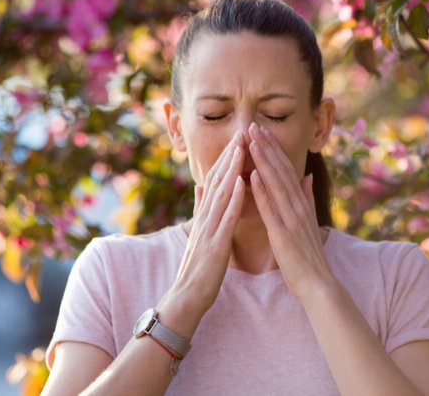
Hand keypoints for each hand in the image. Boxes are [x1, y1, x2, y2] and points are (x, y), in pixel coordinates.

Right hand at [158, 132, 245, 319]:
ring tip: (241, 148)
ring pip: (221, 194)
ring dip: (231, 169)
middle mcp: (205, 217)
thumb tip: (200, 185)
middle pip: (218, 181)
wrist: (187, 297)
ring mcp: (209, 230)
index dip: (226, 159)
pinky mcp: (215, 244)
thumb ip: (200, 208)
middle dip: (229, 156)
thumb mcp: (199, 232)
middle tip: (241, 132)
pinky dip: (234, 199)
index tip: (238, 138)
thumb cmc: (198, 267)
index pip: (216, 181)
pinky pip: (226, 218)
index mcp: (205, 215)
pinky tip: (241, 183)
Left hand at [247, 122, 335, 300]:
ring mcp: (291, 218)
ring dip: (262, 160)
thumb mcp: (308, 221)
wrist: (317, 283)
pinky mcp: (283, 233)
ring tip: (251, 140)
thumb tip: (305, 176)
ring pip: (275, 183)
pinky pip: (271, 208)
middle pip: (280, 170)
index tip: (261, 130)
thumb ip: (306, 197)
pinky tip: (252, 175)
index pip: (285, 169)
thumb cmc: (308, 255)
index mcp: (300, 203)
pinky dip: (262, 190)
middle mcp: (297, 206)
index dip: (273, 148)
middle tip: (252, 125)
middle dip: (266, 146)